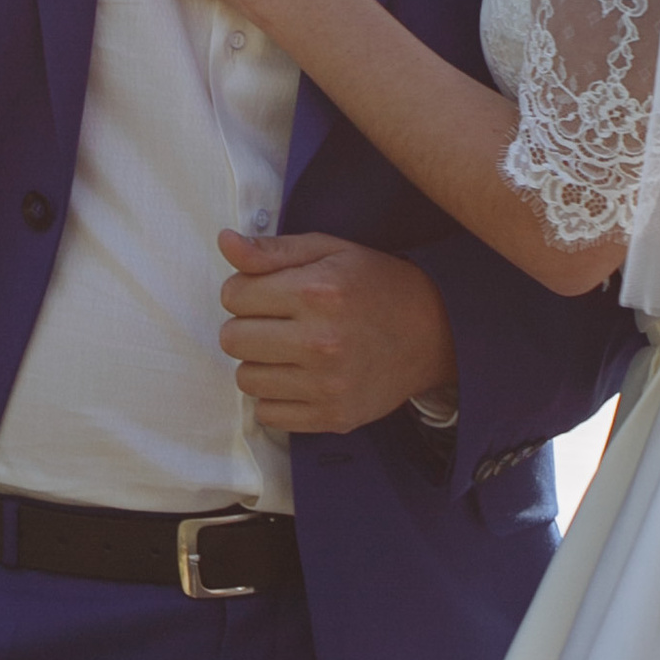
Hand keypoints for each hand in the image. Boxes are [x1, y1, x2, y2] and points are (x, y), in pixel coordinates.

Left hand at [217, 230, 457, 435]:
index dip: (243, 290)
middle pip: (233, 339)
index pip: (234, 295)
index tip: (266, 292)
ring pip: (246, 379)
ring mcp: (327, 385)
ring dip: (259, 362)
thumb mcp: (330, 251)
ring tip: (288, 349)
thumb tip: (225, 242)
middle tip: (275, 321)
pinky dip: (275, 396)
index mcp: (316, 292)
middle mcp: (320, 341)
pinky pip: (269, 414)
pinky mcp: (333, 417)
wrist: (434, 332)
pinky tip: (298, 377)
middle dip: (246, 326)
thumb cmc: (376, 284)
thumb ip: (273, 250)